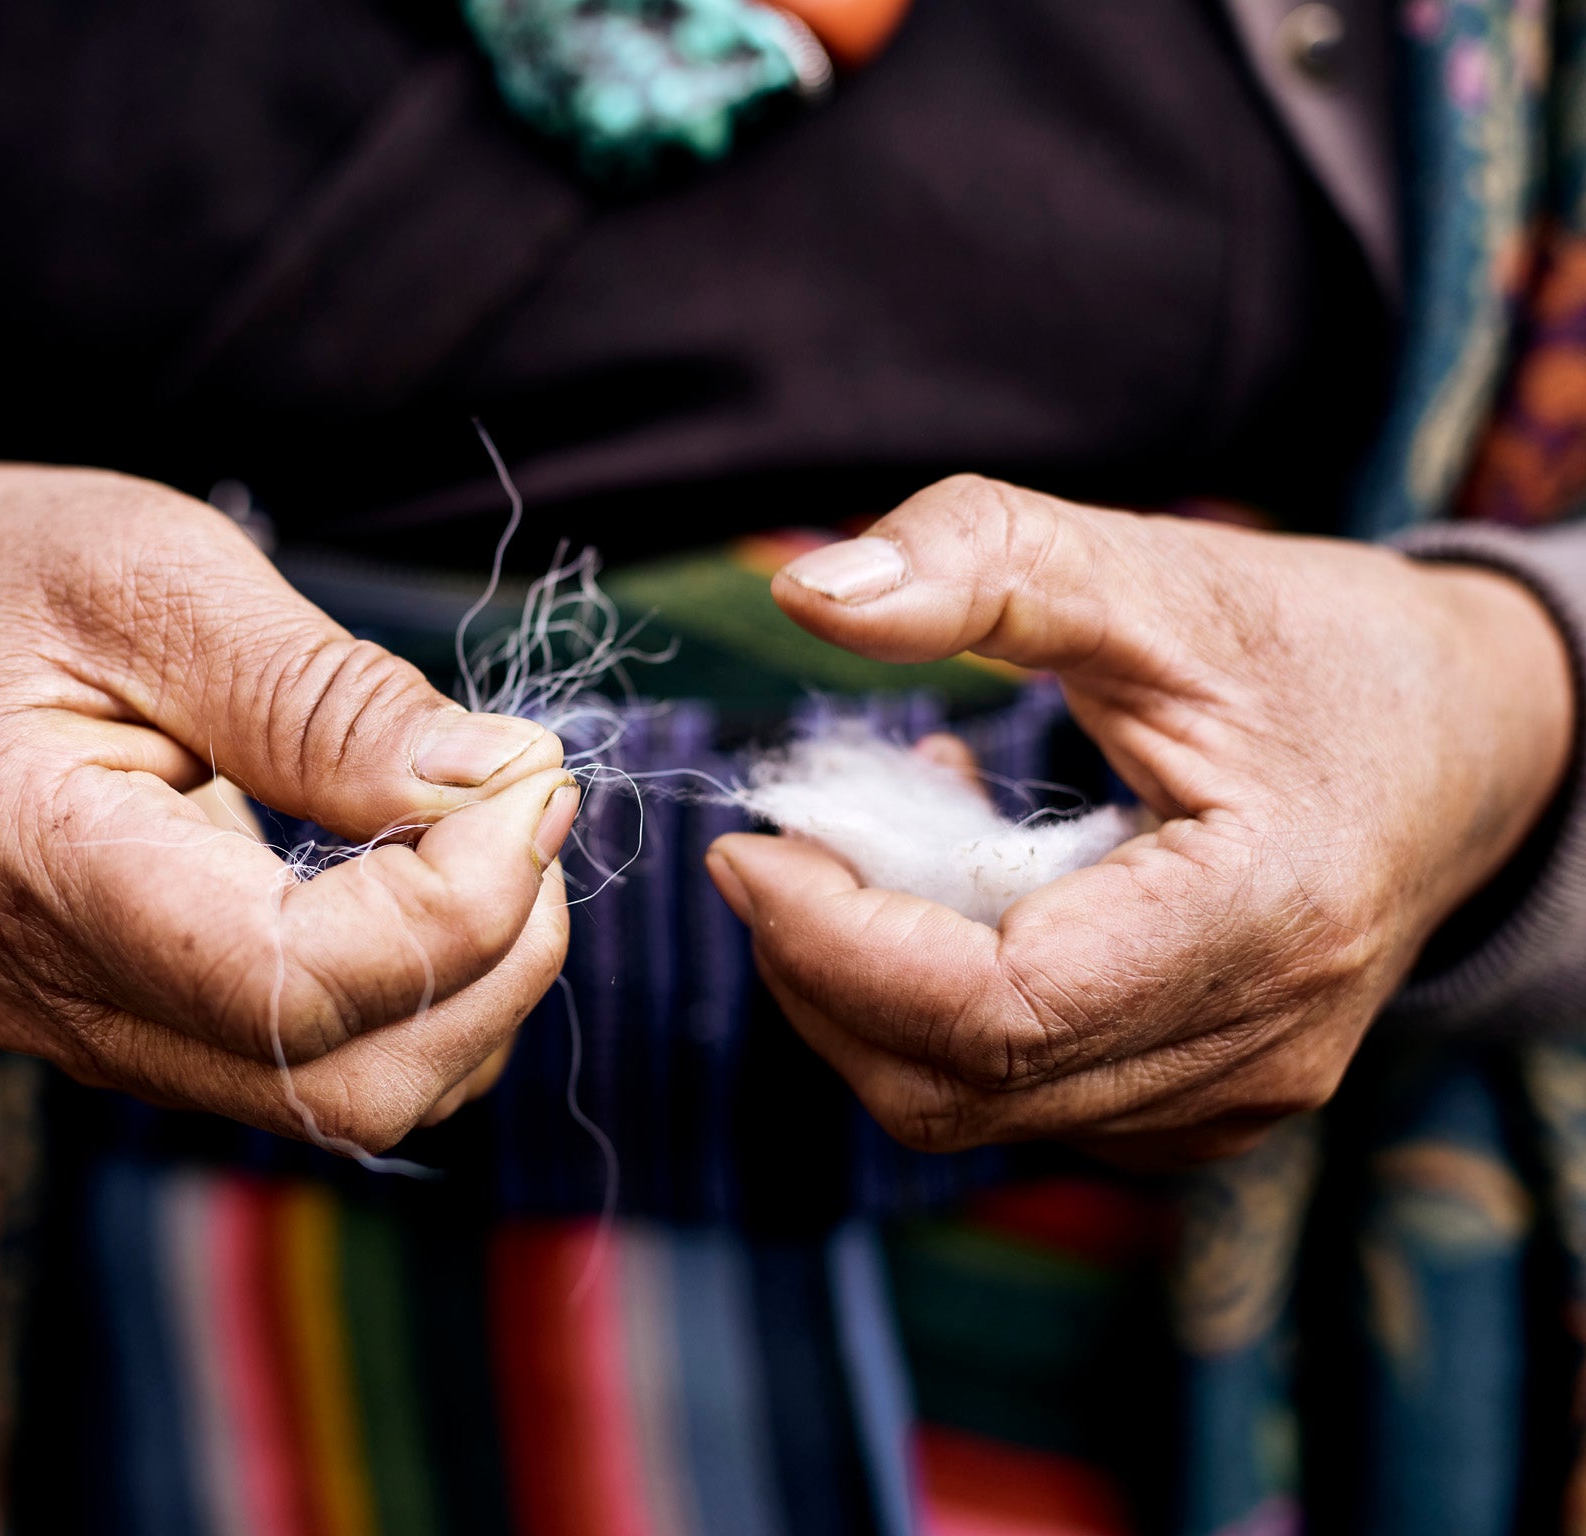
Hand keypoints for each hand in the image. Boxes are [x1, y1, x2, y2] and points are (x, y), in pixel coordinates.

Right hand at [0, 464, 578, 1150]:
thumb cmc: (25, 582)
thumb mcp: (163, 578)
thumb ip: (324, 697)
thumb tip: (500, 782)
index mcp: (25, 857)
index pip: (281, 980)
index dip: (450, 904)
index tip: (528, 781)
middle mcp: (48, 993)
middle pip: (333, 1080)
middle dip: (486, 960)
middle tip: (529, 807)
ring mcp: (94, 1039)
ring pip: (348, 1102)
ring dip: (473, 987)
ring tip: (491, 836)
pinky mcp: (149, 1043)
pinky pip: (327, 1076)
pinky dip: (428, 1001)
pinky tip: (434, 886)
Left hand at [706, 476, 1573, 1163]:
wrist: (1474, 738)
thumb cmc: (1322, 647)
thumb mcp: (1157, 570)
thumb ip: (984, 561)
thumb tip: (808, 592)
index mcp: (1262, 918)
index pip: (996, 1010)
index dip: (837, 943)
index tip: (748, 846)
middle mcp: (1256, 1045)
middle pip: (957, 1085)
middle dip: (826, 970)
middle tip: (786, 842)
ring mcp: (1235, 1096)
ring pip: (973, 1106)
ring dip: (876, 986)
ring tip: (891, 838)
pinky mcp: (1200, 1101)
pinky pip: (1020, 1096)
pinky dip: (939, 1008)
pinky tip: (962, 887)